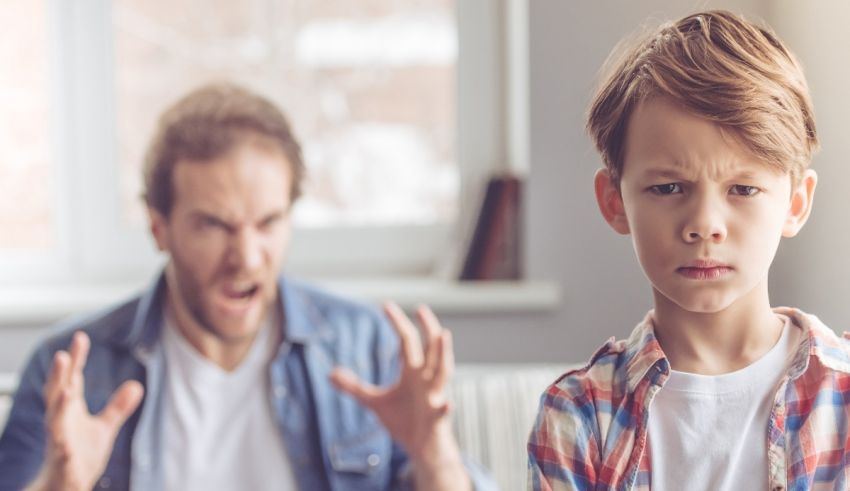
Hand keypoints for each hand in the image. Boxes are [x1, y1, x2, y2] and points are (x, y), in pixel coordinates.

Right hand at [27, 332, 143, 490]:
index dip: (75, 359)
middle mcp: (61, 421)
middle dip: (60, 375)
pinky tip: (66, 446)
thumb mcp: (104, 428)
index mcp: (70, 410)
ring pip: (55, 421)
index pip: (72, 379)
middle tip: (62, 354)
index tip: (80, 337)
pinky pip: (61, 454)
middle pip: (58, 393)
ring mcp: (59, 441)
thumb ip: (118, 407)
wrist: (66, 487)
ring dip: (59, 405)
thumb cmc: (79, 455)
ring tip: (67, 389)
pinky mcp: (62, 462)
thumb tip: (136, 385)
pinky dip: (64, 449)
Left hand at [330, 303, 470, 490]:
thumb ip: (355, 387)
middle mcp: (425, 379)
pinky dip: (445, 407)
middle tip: (421, 308)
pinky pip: (442, 411)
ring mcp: (433, 397)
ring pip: (442, 371)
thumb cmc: (404, 420)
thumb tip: (330, 374)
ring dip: (444, 353)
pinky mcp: (436, 418)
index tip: (386, 305)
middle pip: (429, 348)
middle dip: (427, 328)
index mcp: (412, 372)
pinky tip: (447, 403)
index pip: (406, 341)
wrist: (422, 448)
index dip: (397, 323)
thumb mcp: (374, 402)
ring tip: (443, 335)